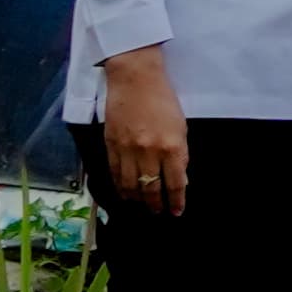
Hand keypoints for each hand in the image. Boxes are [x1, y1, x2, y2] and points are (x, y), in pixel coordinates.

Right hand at [98, 46, 186, 214]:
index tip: (177, 211)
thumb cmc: (163, 99)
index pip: (175, 183)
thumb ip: (179, 154)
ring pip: (130, 184)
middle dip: (155, 204)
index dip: (176, 201)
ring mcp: (127, 149)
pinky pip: (114, 172)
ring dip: (136, 199)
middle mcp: (149, 151)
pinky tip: (124, 192)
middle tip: (158, 213)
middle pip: (151, 188)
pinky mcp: (111, 144)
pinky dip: (119, 185)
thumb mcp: (181, 127)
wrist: (135, 79)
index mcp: (172, 146)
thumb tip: (178, 178)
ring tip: (141, 206)